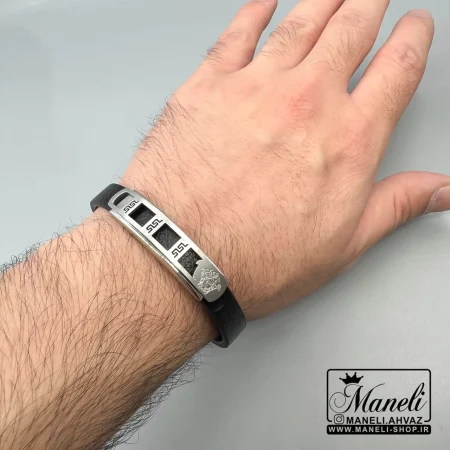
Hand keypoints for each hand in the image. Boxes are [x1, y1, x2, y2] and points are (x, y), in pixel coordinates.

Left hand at [123, 0, 447, 319]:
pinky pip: (237, 34)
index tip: (416, 26)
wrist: (181, 255)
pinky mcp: (206, 87)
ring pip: (301, 22)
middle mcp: (306, 102)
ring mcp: (254, 88)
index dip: (413, 39)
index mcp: (349, 140)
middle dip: (369, 3)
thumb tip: (441, 190)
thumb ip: (395, 205)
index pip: (398, 69)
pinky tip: (266, 2)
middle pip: (352, 29)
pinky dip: (255, 11)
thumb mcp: (342, 245)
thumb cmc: (256, 259)